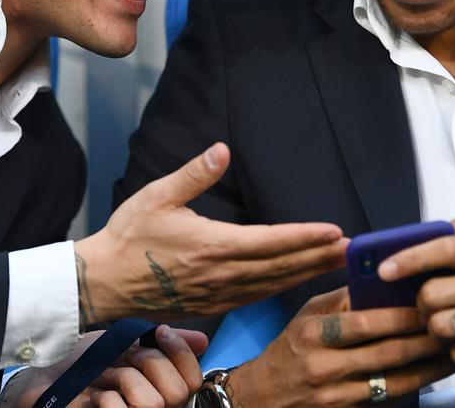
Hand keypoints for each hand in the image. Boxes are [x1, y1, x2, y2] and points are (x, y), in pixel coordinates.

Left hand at [5, 325, 208, 407]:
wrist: (45, 378)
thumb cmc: (84, 362)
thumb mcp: (126, 344)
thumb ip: (162, 344)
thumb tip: (203, 341)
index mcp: (162, 388)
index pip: (194, 380)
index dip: (181, 354)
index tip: (159, 331)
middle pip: (177, 392)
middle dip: (148, 365)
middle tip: (122, 360)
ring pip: (153, 403)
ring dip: (124, 380)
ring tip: (104, 378)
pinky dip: (107, 399)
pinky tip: (95, 398)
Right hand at [76, 143, 348, 325]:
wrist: (103, 282)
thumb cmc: (129, 236)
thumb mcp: (157, 195)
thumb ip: (194, 173)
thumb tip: (222, 150)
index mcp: (212, 245)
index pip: (271, 242)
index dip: (306, 237)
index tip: (334, 231)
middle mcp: (221, 274)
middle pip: (282, 267)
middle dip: (319, 256)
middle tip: (351, 248)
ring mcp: (218, 293)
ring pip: (273, 285)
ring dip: (307, 273)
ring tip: (335, 262)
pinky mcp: (212, 305)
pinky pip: (256, 297)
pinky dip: (282, 288)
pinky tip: (296, 280)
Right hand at [224, 288, 454, 406]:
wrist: (263, 397)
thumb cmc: (291, 349)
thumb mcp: (307, 315)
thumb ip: (342, 298)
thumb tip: (382, 280)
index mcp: (314, 332)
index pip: (364, 322)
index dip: (400, 316)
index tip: (428, 305)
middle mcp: (324, 365)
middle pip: (386, 352)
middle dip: (424, 340)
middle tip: (454, 325)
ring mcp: (337, 394)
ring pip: (394, 380)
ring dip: (429, 366)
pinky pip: (388, 397)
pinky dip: (415, 384)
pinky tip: (435, 373)